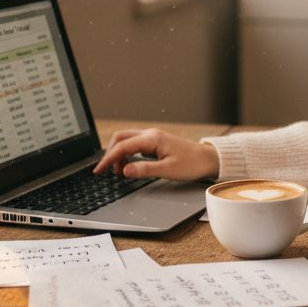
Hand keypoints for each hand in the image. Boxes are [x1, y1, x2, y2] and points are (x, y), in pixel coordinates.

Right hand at [93, 128, 219, 180]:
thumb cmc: (192, 164)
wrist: (209, 159)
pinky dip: (127, 153)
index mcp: (152, 139)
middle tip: (107, 171)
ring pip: (127, 140)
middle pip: (120, 138)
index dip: (108, 159)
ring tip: (120, 172)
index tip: (98, 170)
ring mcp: (153, 137)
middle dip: (110, 154)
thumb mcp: (167, 170)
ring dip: (119, 154)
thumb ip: (144, 170)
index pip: (122, 146)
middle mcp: (151, 134)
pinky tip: (129, 165)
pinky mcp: (156, 142)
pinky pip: (135, 144)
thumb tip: (125, 170)